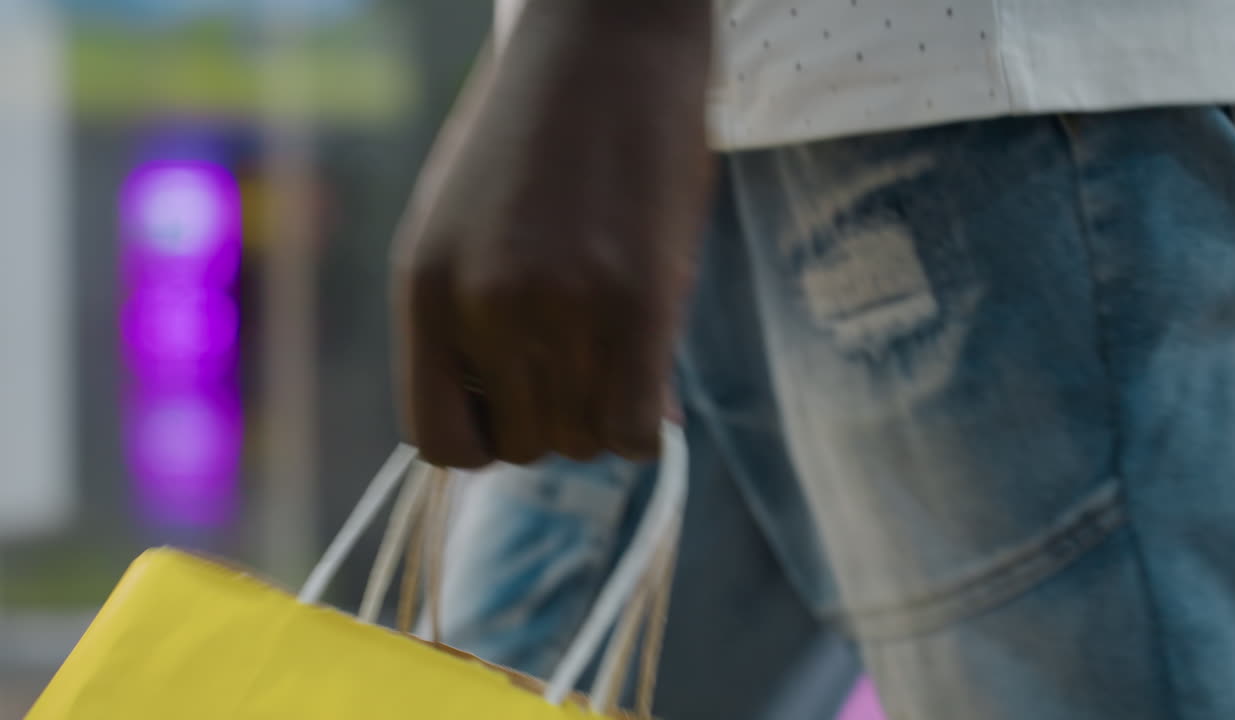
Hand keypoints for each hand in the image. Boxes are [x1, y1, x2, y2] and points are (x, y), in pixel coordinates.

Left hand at [392, 2, 712, 468]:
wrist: (606, 38)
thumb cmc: (536, 130)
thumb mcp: (465, 225)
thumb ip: (476, 323)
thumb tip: (538, 414)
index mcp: (426, 290)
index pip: (440, 442)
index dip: (486, 437)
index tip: (521, 402)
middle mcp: (483, 309)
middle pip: (523, 447)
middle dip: (556, 417)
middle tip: (585, 358)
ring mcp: (561, 309)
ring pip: (585, 440)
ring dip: (606, 411)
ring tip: (618, 344)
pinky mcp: (639, 302)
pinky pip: (638, 430)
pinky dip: (649, 422)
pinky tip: (653, 368)